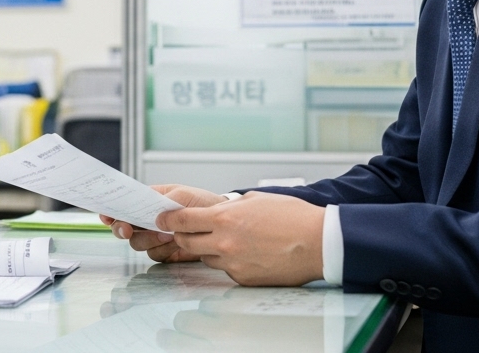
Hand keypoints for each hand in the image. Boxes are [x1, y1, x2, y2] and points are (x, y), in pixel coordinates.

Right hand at [102, 184, 227, 262]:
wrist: (223, 224)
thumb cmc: (202, 203)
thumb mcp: (184, 194)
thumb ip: (167, 201)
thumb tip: (153, 214)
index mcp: (149, 201)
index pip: (125, 205)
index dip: (112, 211)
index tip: (106, 215)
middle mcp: (149, 220)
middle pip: (125, 227)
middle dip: (122, 229)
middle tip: (128, 229)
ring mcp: (156, 237)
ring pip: (138, 243)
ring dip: (149, 240)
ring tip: (168, 235)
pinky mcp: (166, 252)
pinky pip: (155, 255)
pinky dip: (163, 251)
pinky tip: (175, 244)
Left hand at [160, 192, 324, 285]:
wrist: (318, 242)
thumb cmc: (293, 217)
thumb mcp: (256, 199)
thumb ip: (231, 206)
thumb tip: (217, 210)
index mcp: (224, 218)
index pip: (182, 221)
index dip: (167, 220)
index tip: (160, 219)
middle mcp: (224, 242)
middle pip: (186, 243)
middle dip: (183, 236)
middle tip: (186, 231)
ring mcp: (233, 263)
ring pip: (206, 257)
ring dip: (209, 249)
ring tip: (229, 240)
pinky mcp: (244, 278)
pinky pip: (227, 269)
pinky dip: (230, 261)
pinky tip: (248, 253)